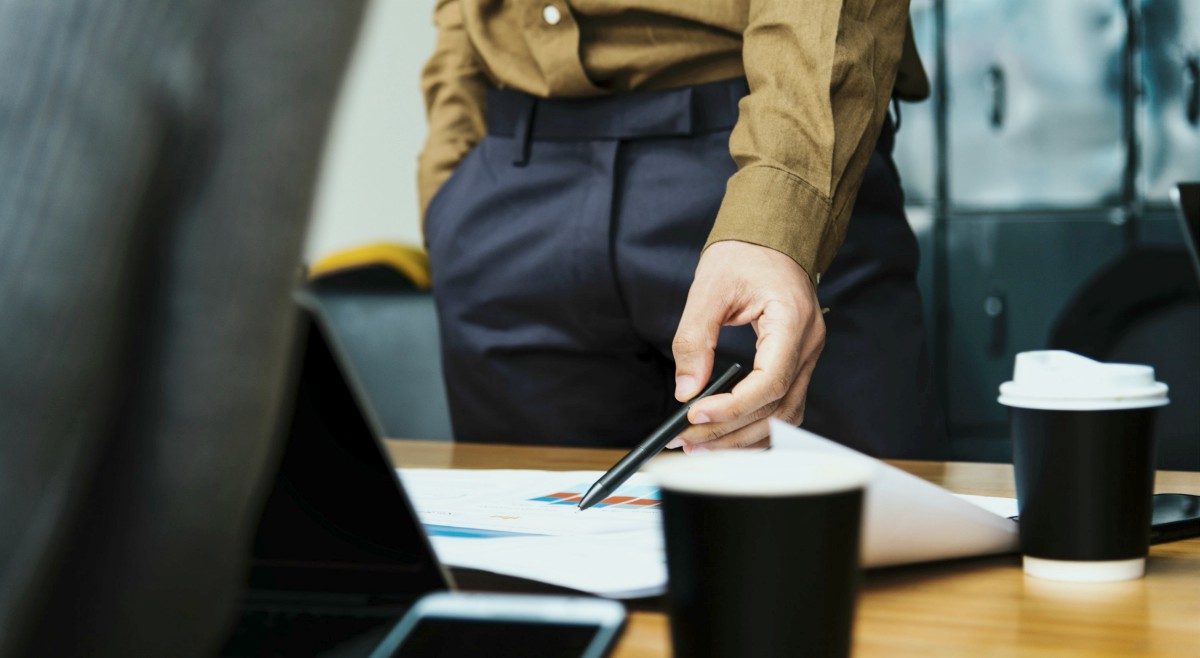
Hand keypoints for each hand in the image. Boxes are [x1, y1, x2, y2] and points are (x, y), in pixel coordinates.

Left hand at [667, 240, 824, 452]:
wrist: (773, 236)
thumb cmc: (746, 253)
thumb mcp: (710, 288)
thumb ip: (695, 339)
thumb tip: (686, 389)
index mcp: (792, 321)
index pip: (770, 381)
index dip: (733, 407)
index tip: (696, 415)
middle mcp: (808, 345)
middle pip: (777, 408)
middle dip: (730, 431)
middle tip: (687, 441)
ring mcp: (807, 357)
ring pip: (784, 417)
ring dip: (742, 438)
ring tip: (701, 445)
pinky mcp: (797, 364)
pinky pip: (782, 407)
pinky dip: (755, 426)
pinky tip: (726, 435)